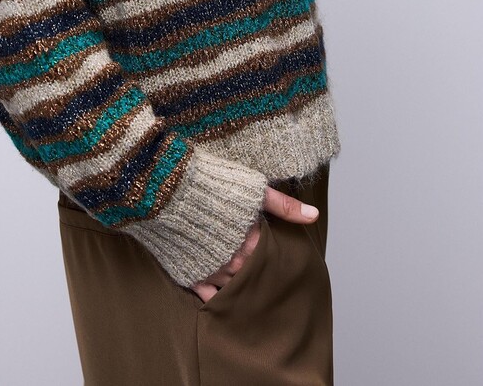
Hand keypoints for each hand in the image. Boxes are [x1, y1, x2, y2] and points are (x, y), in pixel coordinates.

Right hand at [190, 184, 318, 303]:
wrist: (167, 189)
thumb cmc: (211, 183)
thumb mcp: (254, 188)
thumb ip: (285, 206)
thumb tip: (315, 215)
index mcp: (252, 243)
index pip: (272, 258)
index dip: (273, 253)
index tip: (273, 250)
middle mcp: (234, 263)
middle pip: (255, 275)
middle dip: (258, 272)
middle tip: (259, 268)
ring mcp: (211, 272)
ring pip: (235, 289)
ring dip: (240, 285)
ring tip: (243, 281)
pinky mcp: (190, 275)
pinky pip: (209, 298)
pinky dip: (216, 298)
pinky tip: (221, 295)